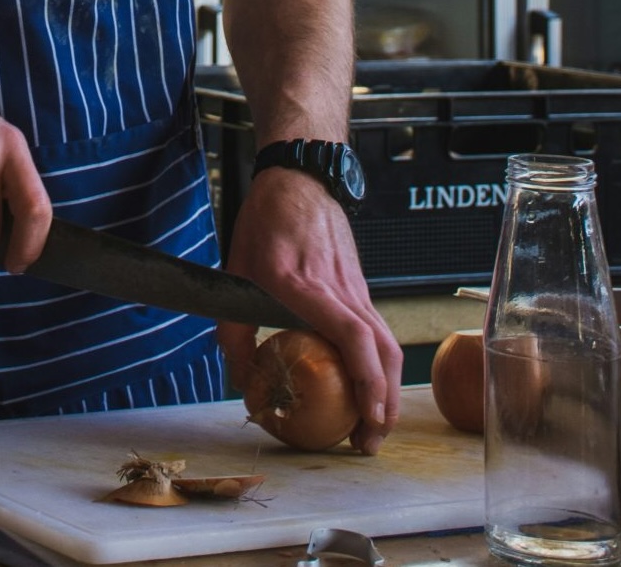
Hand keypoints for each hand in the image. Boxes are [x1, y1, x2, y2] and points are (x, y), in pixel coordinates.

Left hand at [218, 168, 402, 454]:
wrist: (299, 179)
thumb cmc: (264, 223)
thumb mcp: (234, 274)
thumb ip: (233, 331)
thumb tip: (243, 382)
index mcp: (306, 285)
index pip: (351, 334)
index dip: (364, 376)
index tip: (368, 413)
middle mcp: (341, 288)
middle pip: (381, 351)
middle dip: (383, 401)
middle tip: (368, 442)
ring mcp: (357, 288)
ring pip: (387, 345)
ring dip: (387, 390)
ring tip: (373, 427)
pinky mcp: (360, 288)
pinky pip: (378, 333)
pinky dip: (380, 367)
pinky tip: (369, 390)